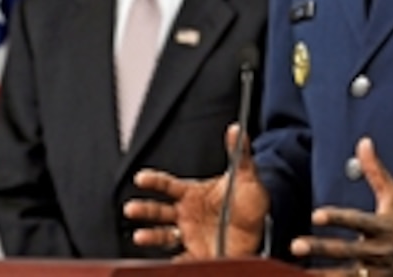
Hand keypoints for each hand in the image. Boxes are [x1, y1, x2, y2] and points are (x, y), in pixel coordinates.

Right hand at [123, 123, 269, 258]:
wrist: (262, 226)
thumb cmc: (248, 200)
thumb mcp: (245, 175)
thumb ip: (238, 153)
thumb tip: (237, 129)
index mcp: (192, 193)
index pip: (167, 185)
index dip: (154, 181)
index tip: (141, 178)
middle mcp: (186, 213)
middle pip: (159, 211)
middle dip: (144, 210)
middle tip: (130, 209)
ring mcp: (190, 234)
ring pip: (163, 235)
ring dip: (150, 236)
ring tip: (140, 237)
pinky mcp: (198, 253)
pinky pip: (181, 259)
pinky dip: (172, 262)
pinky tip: (164, 264)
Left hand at [292, 137, 392, 276]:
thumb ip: (376, 172)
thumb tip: (363, 143)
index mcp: (382, 227)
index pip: (357, 221)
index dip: (337, 219)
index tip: (316, 215)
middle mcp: (377, 252)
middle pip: (346, 250)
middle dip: (320, 248)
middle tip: (296, 245)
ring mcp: (376, 274)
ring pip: (346, 276)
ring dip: (323, 274)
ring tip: (301, 272)